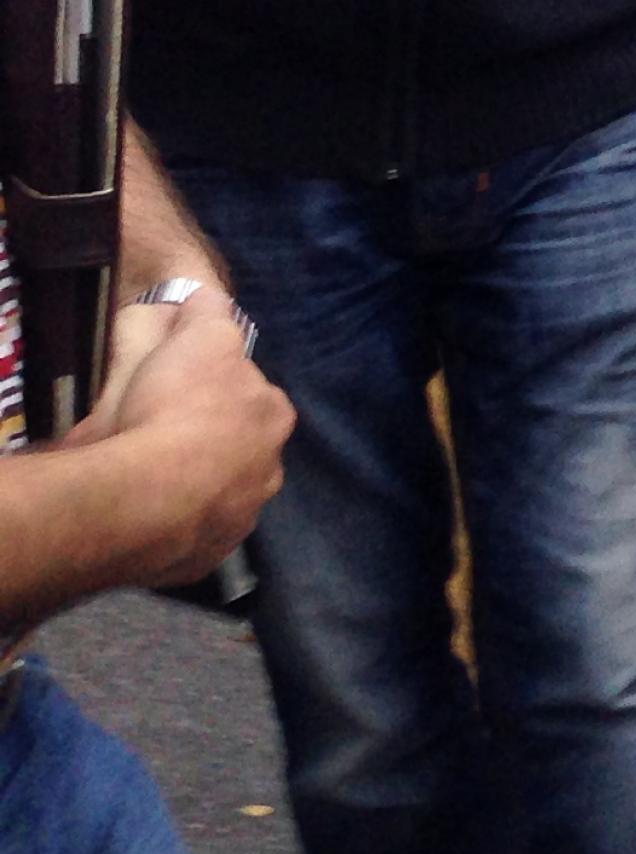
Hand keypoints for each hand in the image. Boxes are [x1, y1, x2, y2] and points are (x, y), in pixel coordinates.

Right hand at [67, 295, 291, 584]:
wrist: (144, 493)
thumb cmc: (178, 405)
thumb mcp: (200, 335)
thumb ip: (210, 313)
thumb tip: (209, 296)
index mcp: (273, 416)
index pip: (252, 396)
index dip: (216, 391)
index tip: (182, 394)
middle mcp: (269, 471)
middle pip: (238, 449)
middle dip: (208, 444)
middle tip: (160, 439)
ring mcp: (239, 519)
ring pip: (218, 495)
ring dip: (192, 487)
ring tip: (148, 480)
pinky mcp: (204, 557)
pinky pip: (189, 536)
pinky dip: (171, 526)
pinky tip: (144, 514)